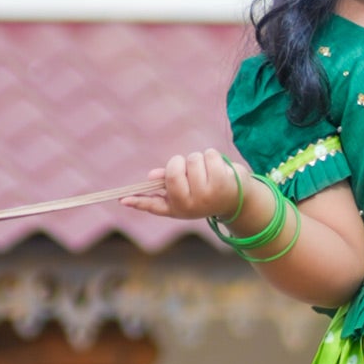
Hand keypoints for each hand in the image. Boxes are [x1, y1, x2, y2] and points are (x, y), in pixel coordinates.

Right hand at [121, 150, 241, 221]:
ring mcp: (205, 195)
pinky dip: (214, 157)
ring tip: (209, 173)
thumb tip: (152, 177)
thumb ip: (169, 184)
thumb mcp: (188, 191)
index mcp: (177, 208)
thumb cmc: (208, 193)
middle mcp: (189, 205)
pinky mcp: (221, 183)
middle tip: (191, 169)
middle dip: (180, 162)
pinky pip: (208, 155)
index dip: (138, 202)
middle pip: (173, 170)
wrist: (240, 200)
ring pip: (192, 159)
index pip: (153, 205)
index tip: (122, 199)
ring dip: (200, 160)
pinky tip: (221, 170)